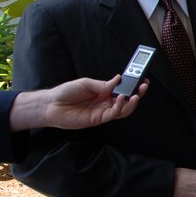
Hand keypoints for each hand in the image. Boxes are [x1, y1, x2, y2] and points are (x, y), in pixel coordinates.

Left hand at [11, 74, 149, 131]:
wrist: (51, 105)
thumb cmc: (66, 92)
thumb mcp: (86, 83)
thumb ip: (103, 84)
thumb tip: (119, 79)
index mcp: (104, 92)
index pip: (123, 88)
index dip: (133, 84)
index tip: (142, 77)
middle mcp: (106, 102)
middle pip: (127, 99)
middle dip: (138, 92)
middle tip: (144, 85)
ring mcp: (103, 111)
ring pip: (124, 109)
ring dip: (132, 102)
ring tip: (136, 94)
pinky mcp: (98, 119)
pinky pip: (113, 114)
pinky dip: (119, 107)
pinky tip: (121, 98)